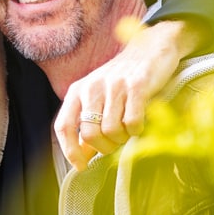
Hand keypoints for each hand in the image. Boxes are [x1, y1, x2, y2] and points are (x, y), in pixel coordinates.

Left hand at [54, 19, 203, 170]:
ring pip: (111, 131)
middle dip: (105, 147)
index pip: (64, 126)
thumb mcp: (98, 98)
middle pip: (90, 135)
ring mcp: (114, 85)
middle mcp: (92, 86)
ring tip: (128, 129)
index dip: (70, 151)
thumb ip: (88, 126)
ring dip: (123, 138)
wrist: (149, 48)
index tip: (81, 166)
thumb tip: (81, 158)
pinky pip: (132, 123)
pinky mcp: (137, 85)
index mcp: (78, 90)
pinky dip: (137, 130)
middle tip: (116, 142)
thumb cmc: (122, 79)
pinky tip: (140, 122)